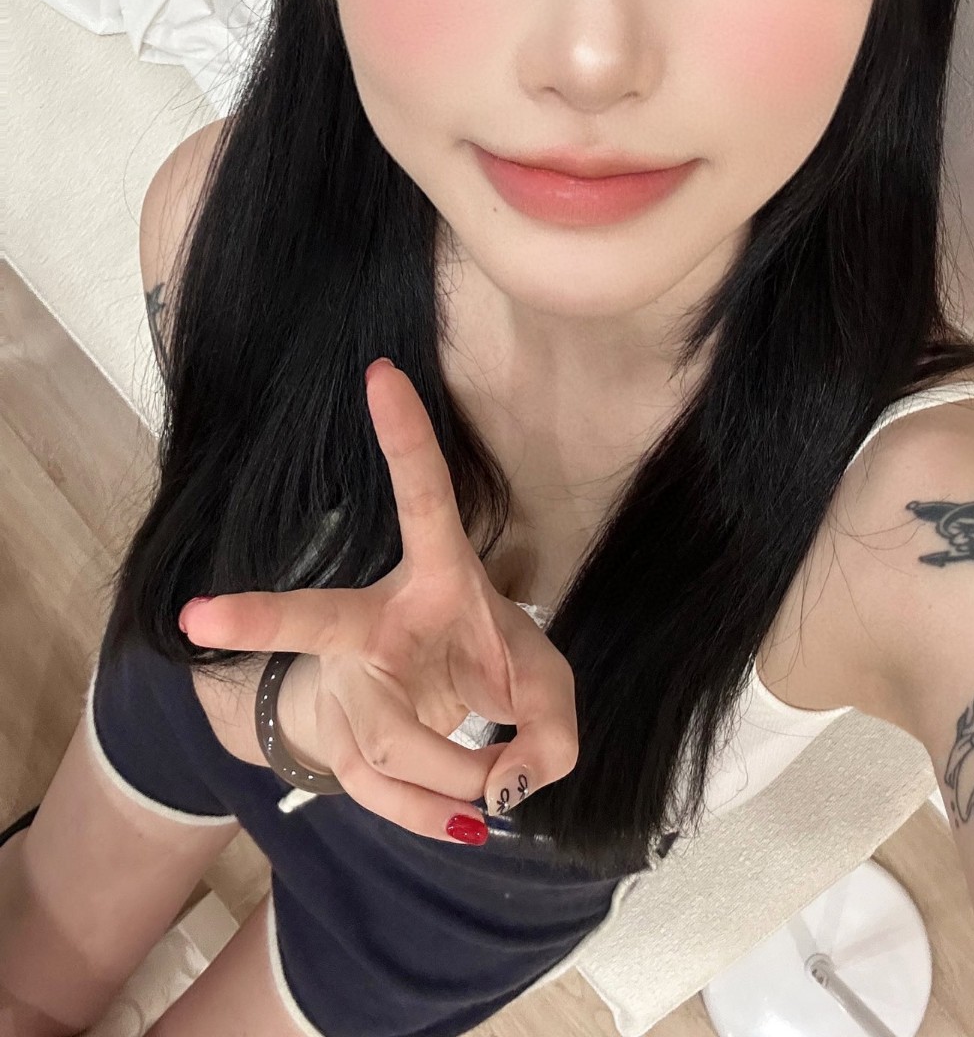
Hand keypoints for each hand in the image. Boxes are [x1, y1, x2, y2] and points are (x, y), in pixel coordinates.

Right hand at [179, 358, 578, 844]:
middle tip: (198, 617)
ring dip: (464, 778)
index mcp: (438, 576)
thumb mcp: (545, 684)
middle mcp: (375, 623)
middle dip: (260, 619)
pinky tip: (468, 822)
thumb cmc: (489, 663)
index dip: (407, 439)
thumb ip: (554, 728)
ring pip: (393, 748)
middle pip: (314, 621)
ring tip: (500, 783)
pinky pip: (383, 798)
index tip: (382, 374)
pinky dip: (437, 817)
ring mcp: (346, 685)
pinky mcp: (337, 744)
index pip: (424, 500)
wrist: (430, 705)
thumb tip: (511, 786)